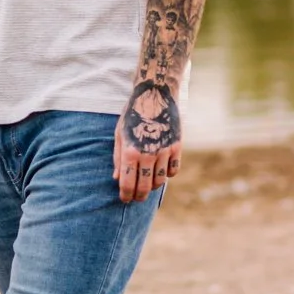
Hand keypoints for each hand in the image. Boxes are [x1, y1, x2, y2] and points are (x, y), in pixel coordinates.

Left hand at [114, 80, 181, 202]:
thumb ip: (118, 157)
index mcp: (130, 152)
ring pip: (160, 181)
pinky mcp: (177, 147)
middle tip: (136, 197)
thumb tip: (116, 178)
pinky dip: (167, 174)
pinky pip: (173, 170)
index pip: (128, 184)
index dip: (126, 195)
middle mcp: (148, 154)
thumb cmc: (132, 114)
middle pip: (145, 186)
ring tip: (147, 185)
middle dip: (139, 195)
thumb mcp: (119, 134)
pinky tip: (161, 171)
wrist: (155, 95)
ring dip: (153, 186)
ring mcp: (164, 151)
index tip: (125, 199)